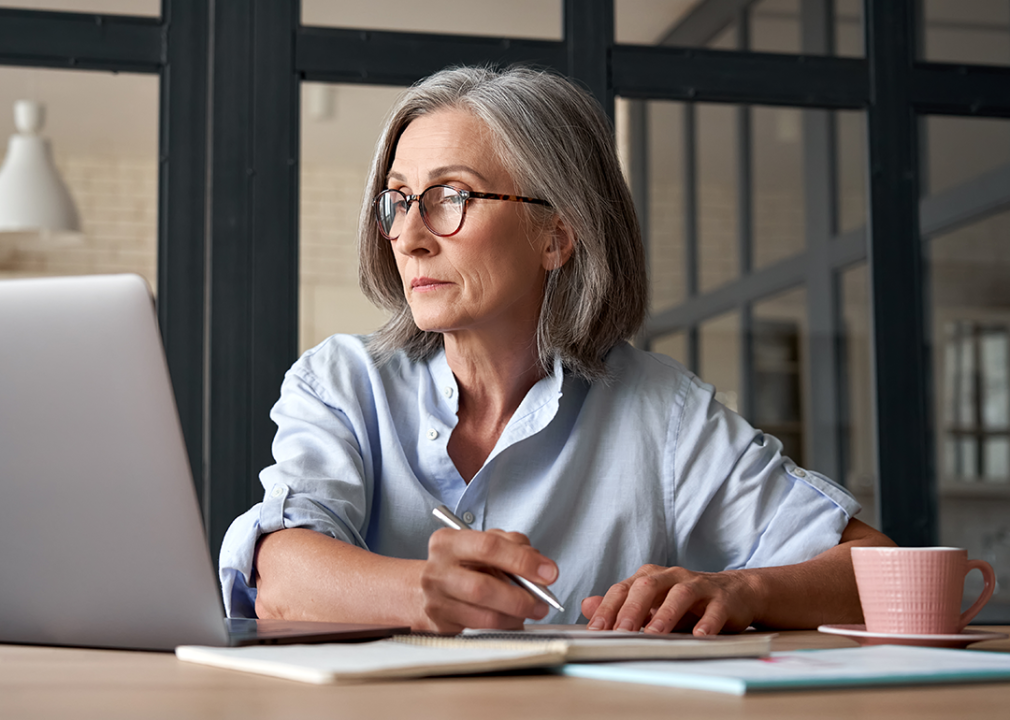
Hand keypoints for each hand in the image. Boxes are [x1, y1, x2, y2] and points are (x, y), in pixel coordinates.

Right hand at [418, 528, 558, 632]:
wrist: (427, 587)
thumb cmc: (463, 563)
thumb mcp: (484, 543)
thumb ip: (513, 546)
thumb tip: (541, 567)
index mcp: (448, 542)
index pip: (489, 547)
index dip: (522, 560)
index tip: (549, 572)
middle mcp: (437, 571)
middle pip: (483, 587)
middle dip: (520, 597)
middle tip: (542, 602)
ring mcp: (436, 600)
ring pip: (484, 615)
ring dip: (515, 615)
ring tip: (532, 611)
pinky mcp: (441, 624)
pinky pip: (481, 630)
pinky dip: (504, 625)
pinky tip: (514, 619)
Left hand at [580, 564, 761, 635]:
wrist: (735, 593)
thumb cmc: (687, 602)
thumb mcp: (652, 603)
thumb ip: (620, 605)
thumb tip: (586, 606)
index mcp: (650, 577)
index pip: (623, 589)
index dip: (608, 608)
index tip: (596, 629)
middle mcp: (672, 576)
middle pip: (647, 587)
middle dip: (631, 610)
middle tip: (620, 632)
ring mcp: (699, 586)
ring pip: (680, 595)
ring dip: (665, 614)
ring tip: (653, 634)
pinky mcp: (723, 599)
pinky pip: (714, 610)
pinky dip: (707, 622)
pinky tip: (699, 635)